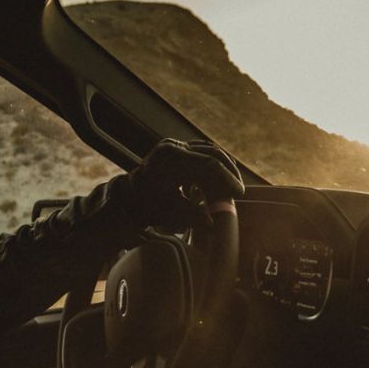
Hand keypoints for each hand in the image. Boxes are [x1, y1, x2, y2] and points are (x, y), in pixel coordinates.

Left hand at [127, 139, 244, 229]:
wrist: (129, 198)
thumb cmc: (148, 207)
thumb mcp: (171, 213)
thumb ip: (194, 216)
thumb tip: (214, 222)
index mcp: (171, 159)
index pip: (209, 164)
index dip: (227, 179)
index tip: (238, 192)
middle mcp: (173, 147)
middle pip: (212, 153)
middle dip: (229, 171)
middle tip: (238, 189)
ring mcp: (174, 145)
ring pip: (208, 149)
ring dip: (222, 166)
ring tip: (232, 184)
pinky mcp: (176, 148)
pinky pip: (201, 151)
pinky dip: (211, 164)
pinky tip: (217, 180)